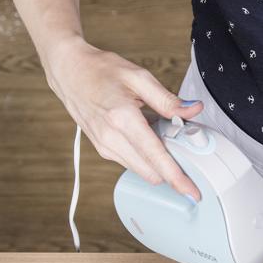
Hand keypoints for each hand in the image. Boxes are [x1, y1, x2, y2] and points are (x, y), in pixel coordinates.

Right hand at [43, 36, 202, 199]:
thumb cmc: (101, 71)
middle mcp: (111, 138)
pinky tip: (145, 136)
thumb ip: (168, 99)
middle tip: (184, 148)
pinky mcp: (102, 150)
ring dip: (158, 163)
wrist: (69, 72)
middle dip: (172, 169)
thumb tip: (193, 110)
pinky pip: (132, 163)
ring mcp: (105, 147)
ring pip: (142, 171)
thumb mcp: (139, 77)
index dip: (177, 178)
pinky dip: (145, 157)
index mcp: (123, 118)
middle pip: (152, 172)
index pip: (156, 157)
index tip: (192, 192)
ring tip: (161, 134)